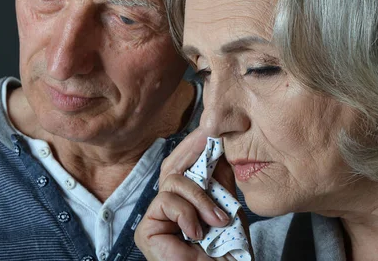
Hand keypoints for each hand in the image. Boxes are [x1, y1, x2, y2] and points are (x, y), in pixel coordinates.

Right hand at [135, 129, 243, 260]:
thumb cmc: (228, 258)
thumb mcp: (231, 212)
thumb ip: (221, 184)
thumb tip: (220, 147)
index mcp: (187, 202)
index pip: (185, 166)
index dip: (195, 147)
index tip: (212, 129)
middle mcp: (168, 208)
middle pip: (173, 166)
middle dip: (194, 150)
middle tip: (212, 137)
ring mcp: (156, 218)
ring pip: (171, 181)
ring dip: (199, 197)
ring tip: (217, 220)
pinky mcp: (146, 230)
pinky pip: (165, 200)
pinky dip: (186, 212)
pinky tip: (196, 232)